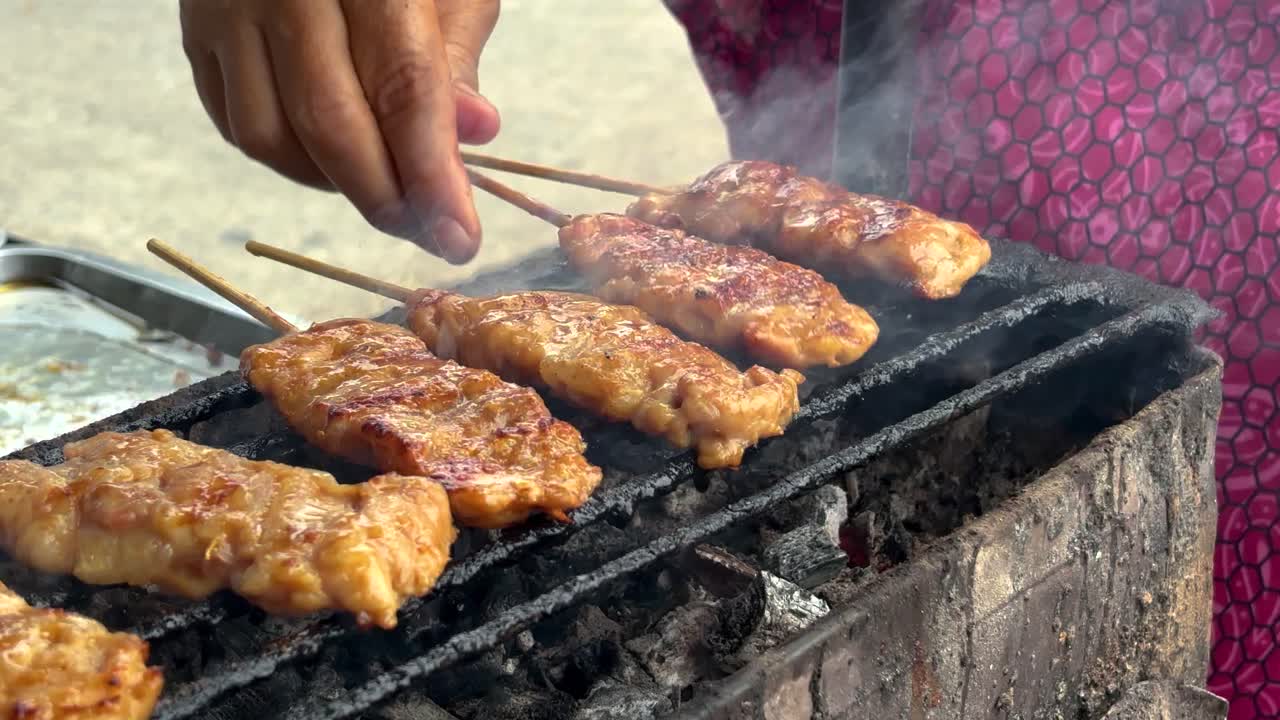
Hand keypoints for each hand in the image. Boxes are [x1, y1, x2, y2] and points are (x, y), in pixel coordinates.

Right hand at [180, 0, 500, 262]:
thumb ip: (456, 55)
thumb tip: (474, 133)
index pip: (402, 87)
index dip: (431, 174)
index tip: (458, 239)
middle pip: (329, 125)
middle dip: (385, 198)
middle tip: (428, 231)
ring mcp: (224, 9)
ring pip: (272, 139)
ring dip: (334, 184)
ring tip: (384, 185)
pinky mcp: (194, 33)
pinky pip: (237, 126)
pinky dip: (291, 160)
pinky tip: (331, 157)